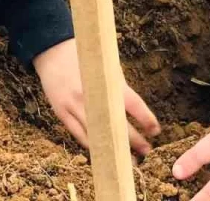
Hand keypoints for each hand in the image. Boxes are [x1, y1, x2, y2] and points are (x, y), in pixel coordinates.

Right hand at [33, 39, 159, 155]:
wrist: (53, 50)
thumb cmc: (86, 58)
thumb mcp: (107, 67)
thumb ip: (119, 88)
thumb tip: (134, 112)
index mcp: (107, 82)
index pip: (133, 104)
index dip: (145, 119)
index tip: (155, 130)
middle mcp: (92, 96)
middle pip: (117, 124)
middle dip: (134, 139)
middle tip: (146, 150)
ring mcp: (75, 106)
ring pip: (97, 135)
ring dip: (113, 149)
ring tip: (126, 159)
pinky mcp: (62, 113)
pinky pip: (79, 134)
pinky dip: (93, 145)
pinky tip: (103, 152)